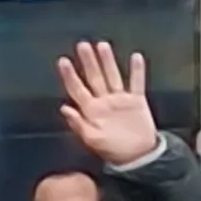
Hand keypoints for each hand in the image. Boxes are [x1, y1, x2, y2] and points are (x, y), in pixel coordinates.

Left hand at [58, 40, 158, 168]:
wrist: (137, 156)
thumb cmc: (112, 150)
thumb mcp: (92, 140)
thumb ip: (78, 124)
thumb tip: (64, 108)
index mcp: (91, 110)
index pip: (77, 89)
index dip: (70, 76)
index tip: (63, 61)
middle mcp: (104, 101)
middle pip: (94, 78)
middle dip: (88, 62)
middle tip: (82, 45)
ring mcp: (120, 99)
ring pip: (112, 76)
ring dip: (108, 61)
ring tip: (102, 45)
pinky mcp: (137, 101)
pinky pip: (136, 83)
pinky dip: (137, 71)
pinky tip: (135, 57)